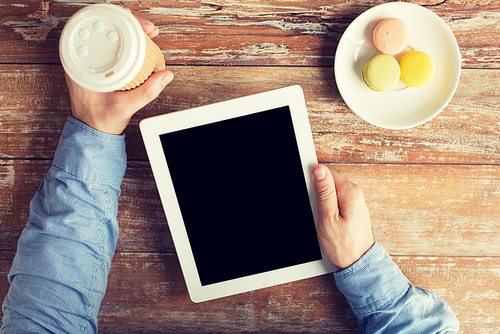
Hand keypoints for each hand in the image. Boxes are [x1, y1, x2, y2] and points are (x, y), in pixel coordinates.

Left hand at [65, 11, 173, 134]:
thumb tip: (165, 76)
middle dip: (129, 24)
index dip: (121, 22)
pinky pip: (108, 47)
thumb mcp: (126, 106)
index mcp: (81, 66)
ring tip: (145, 33)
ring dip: (127, 32)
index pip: (100, 32)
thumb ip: (147, 92)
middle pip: (104, 30)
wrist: (92, 133)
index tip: (139, 25)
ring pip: (107, 37)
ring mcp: (87, 63)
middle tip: (148, 29)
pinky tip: (135, 43)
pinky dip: (123, 42)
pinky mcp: (95, 67)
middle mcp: (81, 61)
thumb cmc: (101, 120)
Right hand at [312, 164, 374, 270]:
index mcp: (350, 192)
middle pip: (329, 182)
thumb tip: (319, 170)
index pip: (326, 173)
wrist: (358, 263)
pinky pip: (337, 201)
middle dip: (318, 194)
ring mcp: (355, 202)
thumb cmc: (343, 245)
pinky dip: (330, 209)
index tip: (312, 198)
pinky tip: (330, 222)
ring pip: (332, 192)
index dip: (314, 183)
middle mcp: (355, 194)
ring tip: (325, 220)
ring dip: (324, 203)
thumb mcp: (327, 218)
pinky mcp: (353, 209)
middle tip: (319, 213)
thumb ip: (324, 192)